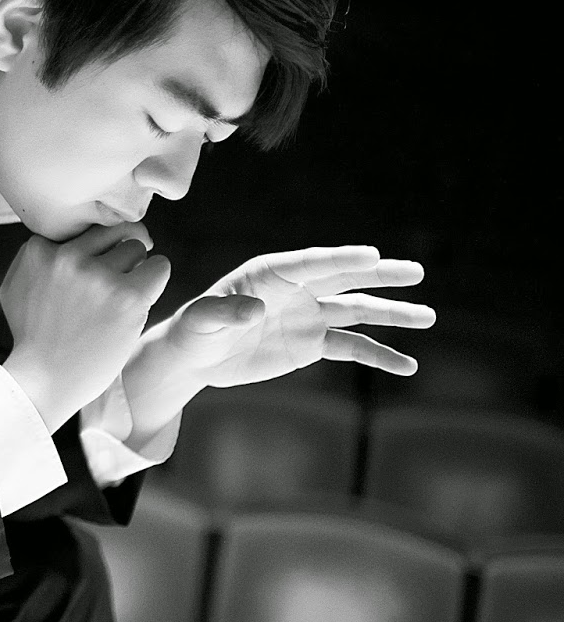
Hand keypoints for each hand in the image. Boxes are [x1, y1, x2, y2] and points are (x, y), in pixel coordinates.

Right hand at [0, 223, 172, 430]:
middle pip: (110, 233)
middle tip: (114, 277)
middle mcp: (68, 257)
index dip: (88, 252)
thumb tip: (60, 238)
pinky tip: (144, 294)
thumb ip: (32, 257)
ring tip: (122, 294)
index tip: (86, 274)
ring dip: (134, 267)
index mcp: (39, 251)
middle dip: (115, 252)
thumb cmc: (32, 338)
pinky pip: (159, 266)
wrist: (46, 379)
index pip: (80, 231)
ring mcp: (99, 276)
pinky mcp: (127, 296)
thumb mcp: (13, 287)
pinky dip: (156, 276)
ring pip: (135, 247)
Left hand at [156, 245, 434, 389]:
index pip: (312, 263)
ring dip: (391, 314)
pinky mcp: (312, 343)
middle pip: (344, 279)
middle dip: (380, 276)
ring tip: (427, 316)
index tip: (372, 255)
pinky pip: (352, 347)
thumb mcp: (201, 321)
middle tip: (416, 272)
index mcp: (270, 273)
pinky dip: (379, 355)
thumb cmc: (194, 331)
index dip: (341, 259)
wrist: (196, 358)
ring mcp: (308, 315)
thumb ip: (224, 313)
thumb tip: (253, 310)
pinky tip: (407, 366)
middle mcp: (297, 289)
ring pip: (357, 311)